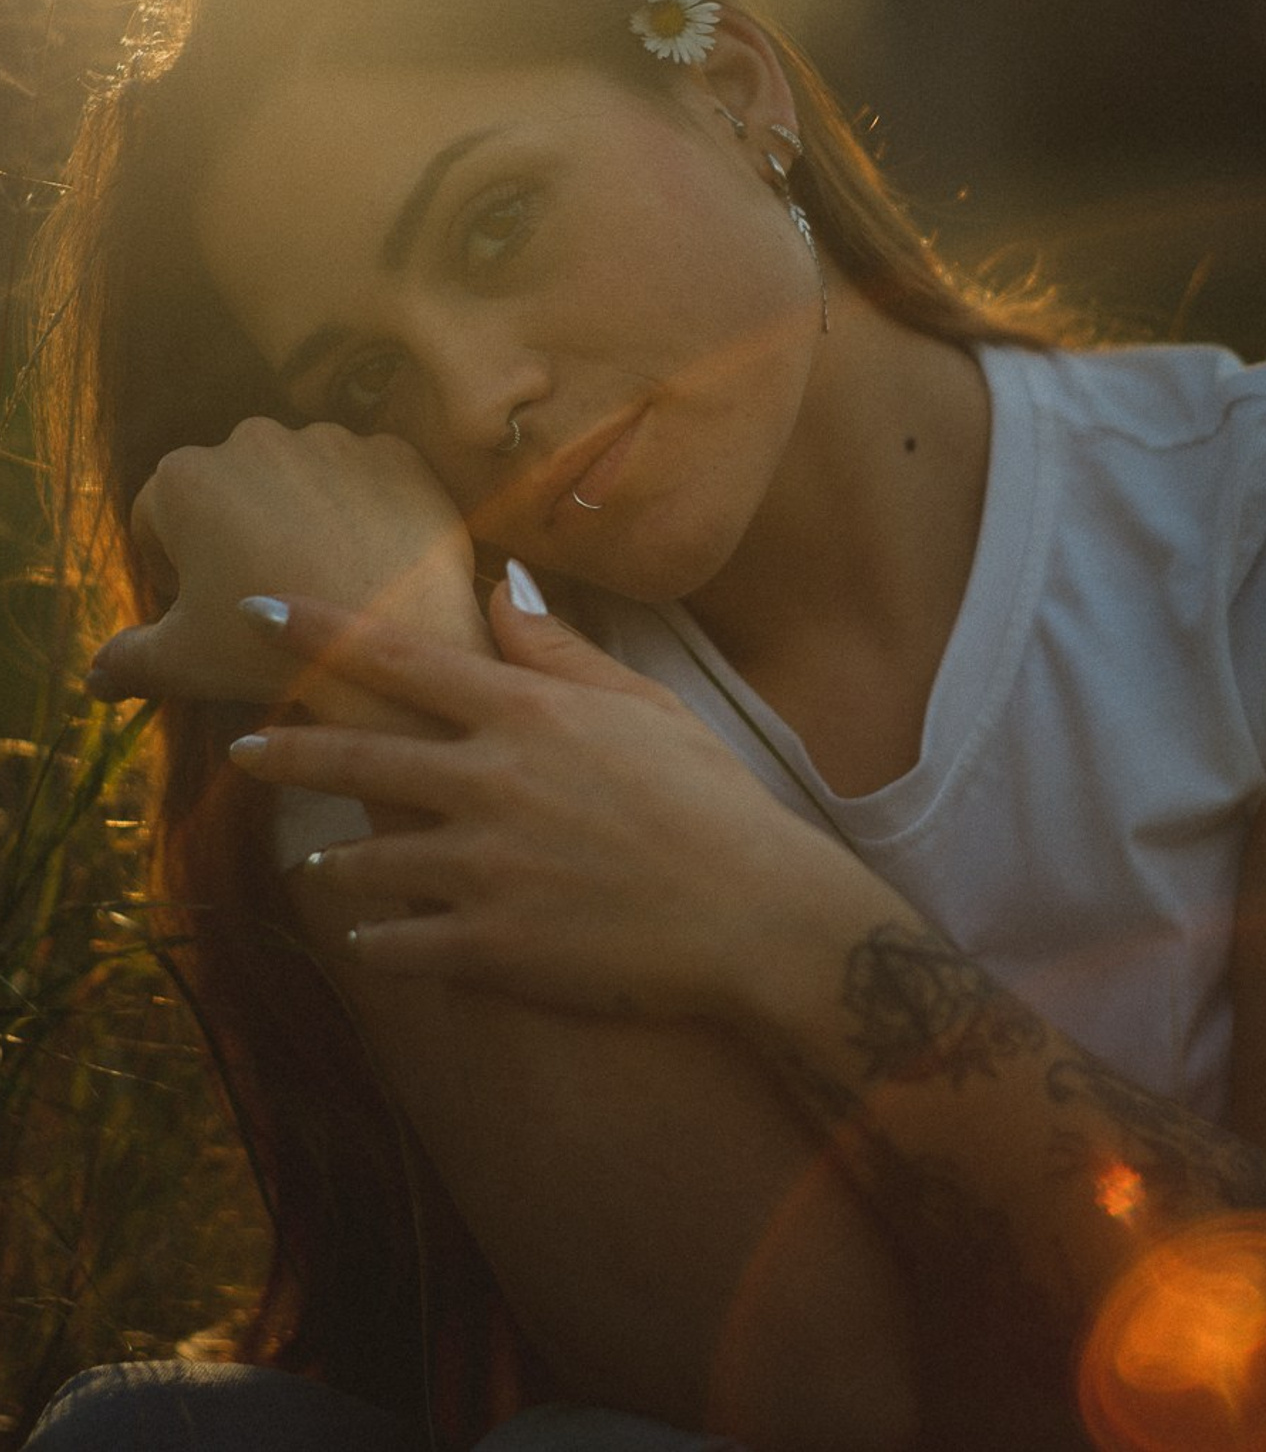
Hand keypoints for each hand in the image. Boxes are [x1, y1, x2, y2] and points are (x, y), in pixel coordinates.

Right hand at [90, 418, 487, 707]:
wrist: (391, 643)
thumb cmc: (271, 649)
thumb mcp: (183, 661)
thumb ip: (127, 661)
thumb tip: (92, 680)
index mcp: (184, 476)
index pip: (156, 518)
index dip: (170, 568)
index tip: (199, 606)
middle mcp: (254, 438)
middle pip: (228, 491)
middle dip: (234, 535)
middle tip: (262, 599)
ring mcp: (331, 438)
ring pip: (299, 480)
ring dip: (300, 517)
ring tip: (320, 581)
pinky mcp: (395, 452)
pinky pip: (367, 479)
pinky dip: (364, 511)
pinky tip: (369, 561)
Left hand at [227, 573, 863, 1024]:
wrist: (754, 915)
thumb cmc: (710, 799)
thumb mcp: (643, 705)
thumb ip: (558, 651)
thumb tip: (498, 590)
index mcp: (524, 715)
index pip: (397, 658)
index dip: (318, 632)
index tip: (260, 611)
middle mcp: (488, 784)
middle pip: (357, 756)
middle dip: (286, 751)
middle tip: (239, 751)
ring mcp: (482, 870)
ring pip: (368, 860)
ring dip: (338, 856)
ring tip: (321, 858)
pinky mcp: (490, 948)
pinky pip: (400, 943)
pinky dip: (378, 938)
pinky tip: (368, 938)